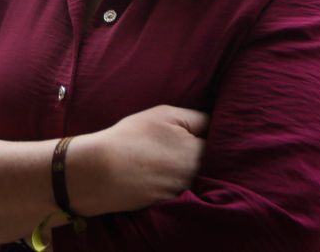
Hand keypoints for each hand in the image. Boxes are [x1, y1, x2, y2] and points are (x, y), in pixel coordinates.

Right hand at [68, 104, 209, 215]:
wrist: (100, 172)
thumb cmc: (131, 138)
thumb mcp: (164, 115)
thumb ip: (196, 118)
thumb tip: (215, 124)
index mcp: (198, 152)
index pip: (219, 143)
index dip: (210, 135)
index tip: (199, 132)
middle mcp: (195, 176)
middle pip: (211, 164)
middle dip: (202, 154)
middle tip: (180, 145)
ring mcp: (182, 193)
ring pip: (197, 179)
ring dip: (189, 170)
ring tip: (166, 160)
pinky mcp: (169, 205)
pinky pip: (182, 192)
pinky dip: (175, 184)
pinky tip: (160, 175)